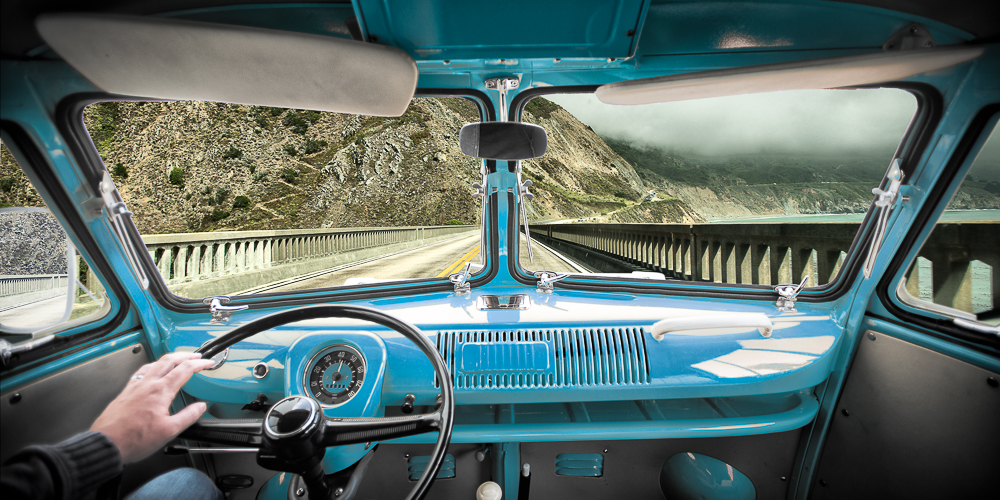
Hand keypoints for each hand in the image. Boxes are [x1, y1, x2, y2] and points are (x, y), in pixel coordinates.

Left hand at [91, 352, 215, 462]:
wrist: (107, 443)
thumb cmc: (134, 439)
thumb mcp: (168, 431)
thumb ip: (188, 416)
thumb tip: (200, 407)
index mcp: (160, 391)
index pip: (185, 369)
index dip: (200, 364)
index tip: (208, 363)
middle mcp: (147, 384)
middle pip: (169, 360)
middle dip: (186, 355)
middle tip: (196, 356)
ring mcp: (135, 386)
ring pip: (155, 363)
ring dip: (170, 358)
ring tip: (178, 360)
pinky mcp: (126, 391)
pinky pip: (142, 371)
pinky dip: (153, 366)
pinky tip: (152, 371)